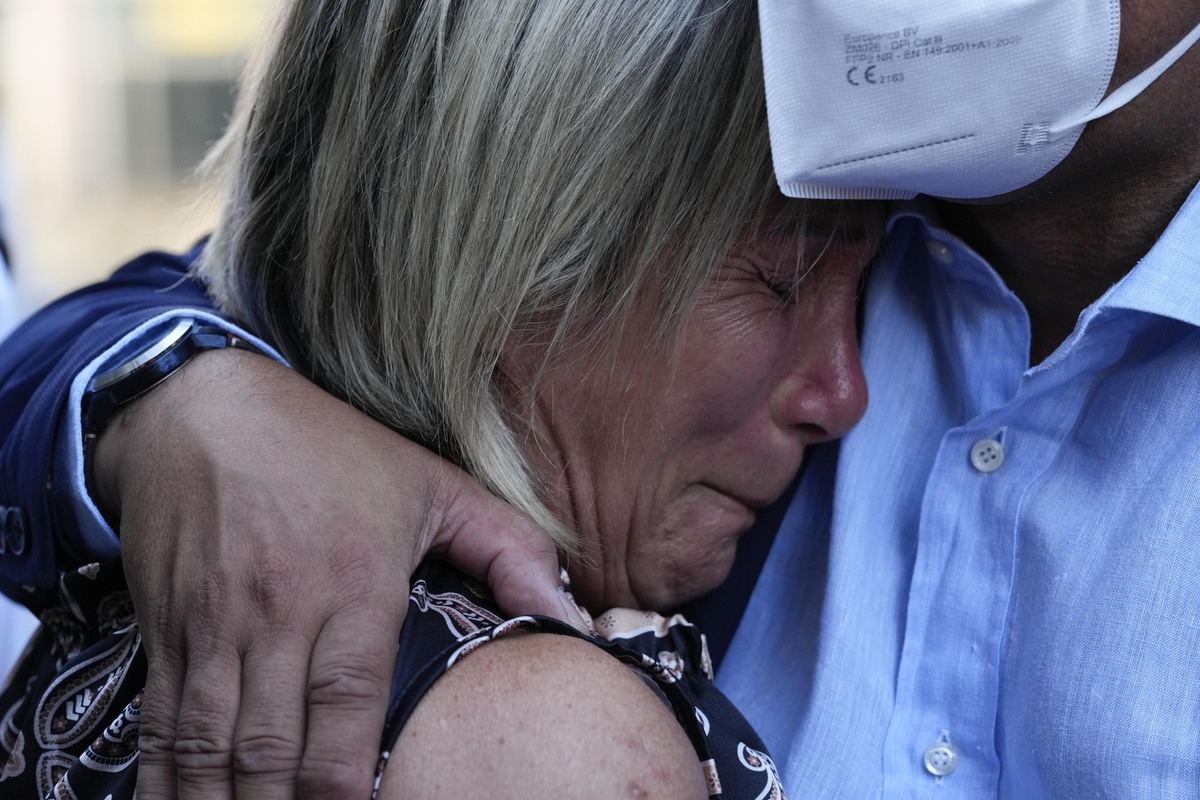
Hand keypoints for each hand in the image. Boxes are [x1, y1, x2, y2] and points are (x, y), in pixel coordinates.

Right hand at [96, 348, 579, 799]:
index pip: (348, 702)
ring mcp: (215, 622)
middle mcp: (278, 612)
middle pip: (271, 742)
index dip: (345, 778)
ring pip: (209, 741)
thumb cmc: (331, 450)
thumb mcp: (434, 484)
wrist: (204, 406)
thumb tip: (572, 618)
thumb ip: (509, 550)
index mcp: (354, 584)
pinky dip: (164, 773)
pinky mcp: (167, 626)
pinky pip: (161, 718)